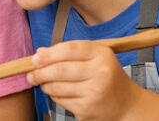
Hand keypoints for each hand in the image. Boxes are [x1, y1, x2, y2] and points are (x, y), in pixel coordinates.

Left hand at [27, 40, 145, 120]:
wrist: (126, 105)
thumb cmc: (106, 77)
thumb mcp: (94, 58)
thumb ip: (69, 52)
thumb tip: (39, 53)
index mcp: (102, 55)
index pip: (69, 49)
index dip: (48, 54)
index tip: (35, 59)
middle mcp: (101, 72)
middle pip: (59, 70)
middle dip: (40, 72)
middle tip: (31, 74)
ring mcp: (94, 92)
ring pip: (56, 87)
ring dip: (45, 85)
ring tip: (44, 83)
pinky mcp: (87, 109)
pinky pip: (60, 100)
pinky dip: (54, 96)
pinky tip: (59, 93)